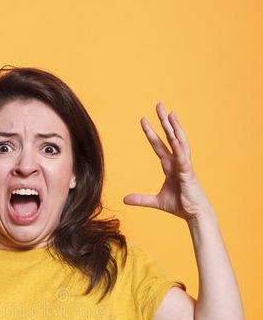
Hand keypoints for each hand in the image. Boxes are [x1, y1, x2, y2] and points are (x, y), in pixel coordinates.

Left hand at [123, 102, 213, 221]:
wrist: (195, 214)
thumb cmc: (180, 205)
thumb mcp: (156, 201)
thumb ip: (141, 199)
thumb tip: (124, 199)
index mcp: (170, 166)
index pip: (159, 146)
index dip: (151, 133)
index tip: (143, 120)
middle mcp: (178, 162)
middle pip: (170, 137)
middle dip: (164, 122)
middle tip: (159, 105)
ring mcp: (185, 166)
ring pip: (179, 142)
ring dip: (174, 128)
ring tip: (170, 113)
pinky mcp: (189, 174)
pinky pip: (184, 159)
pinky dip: (180, 149)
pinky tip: (175, 138)